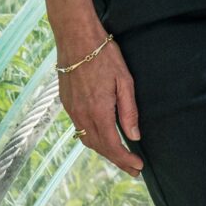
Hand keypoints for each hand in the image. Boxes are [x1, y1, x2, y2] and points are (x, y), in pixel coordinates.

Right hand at [57, 30, 143, 175]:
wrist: (75, 37)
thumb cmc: (104, 55)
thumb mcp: (124, 80)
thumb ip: (129, 110)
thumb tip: (134, 136)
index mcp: (99, 111)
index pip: (113, 146)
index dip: (125, 160)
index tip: (138, 167)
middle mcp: (82, 115)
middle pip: (100, 147)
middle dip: (117, 160)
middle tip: (133, 168)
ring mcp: (72, 109)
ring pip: (87, 139)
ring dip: (103, 151)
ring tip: (119, 156)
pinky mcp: (66, 103)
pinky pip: (79, 128)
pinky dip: (92, 138)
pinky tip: (102, 136)